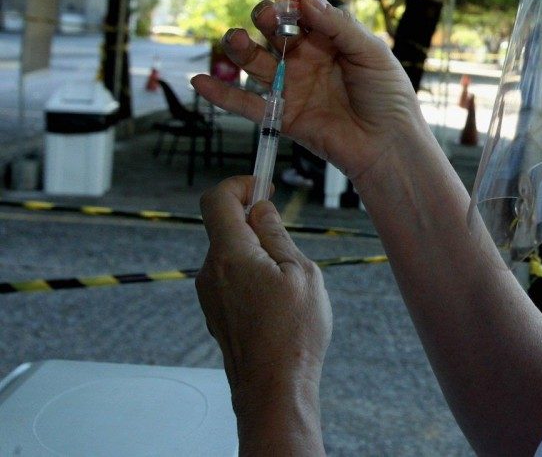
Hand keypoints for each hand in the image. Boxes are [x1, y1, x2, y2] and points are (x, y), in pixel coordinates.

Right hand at [191, 0, 416, 181]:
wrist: (389, 143)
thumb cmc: (388, 94)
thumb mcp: (371, 52)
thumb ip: (338, 26)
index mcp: (329, 37)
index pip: (302, 7)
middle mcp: (306, 57)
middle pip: (273, 30)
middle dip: (266, 19)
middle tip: (270, 18)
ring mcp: (292, 85)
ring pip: (255, 61)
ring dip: (240, 48)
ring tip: (235, 40)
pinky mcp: (282, 116)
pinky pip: (247, 103)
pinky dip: (222, 94)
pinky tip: (200, 82)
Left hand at [196, 177, 331, 430]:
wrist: (274, 388)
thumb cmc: (293, 332)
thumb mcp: (301, 272)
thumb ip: (277, 235)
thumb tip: (260, 209)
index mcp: (230, 254)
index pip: (216, 199)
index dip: (240, 183)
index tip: (265, 187)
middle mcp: (211, 271)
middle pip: (226, 227)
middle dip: (257, 222)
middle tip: (291, 241)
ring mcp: (211, 295)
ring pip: (232, 254)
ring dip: (259, 253)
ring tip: (292, 281)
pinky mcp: (218, 314)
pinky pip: (233, 279)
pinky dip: (254, 275)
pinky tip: (281, 302)